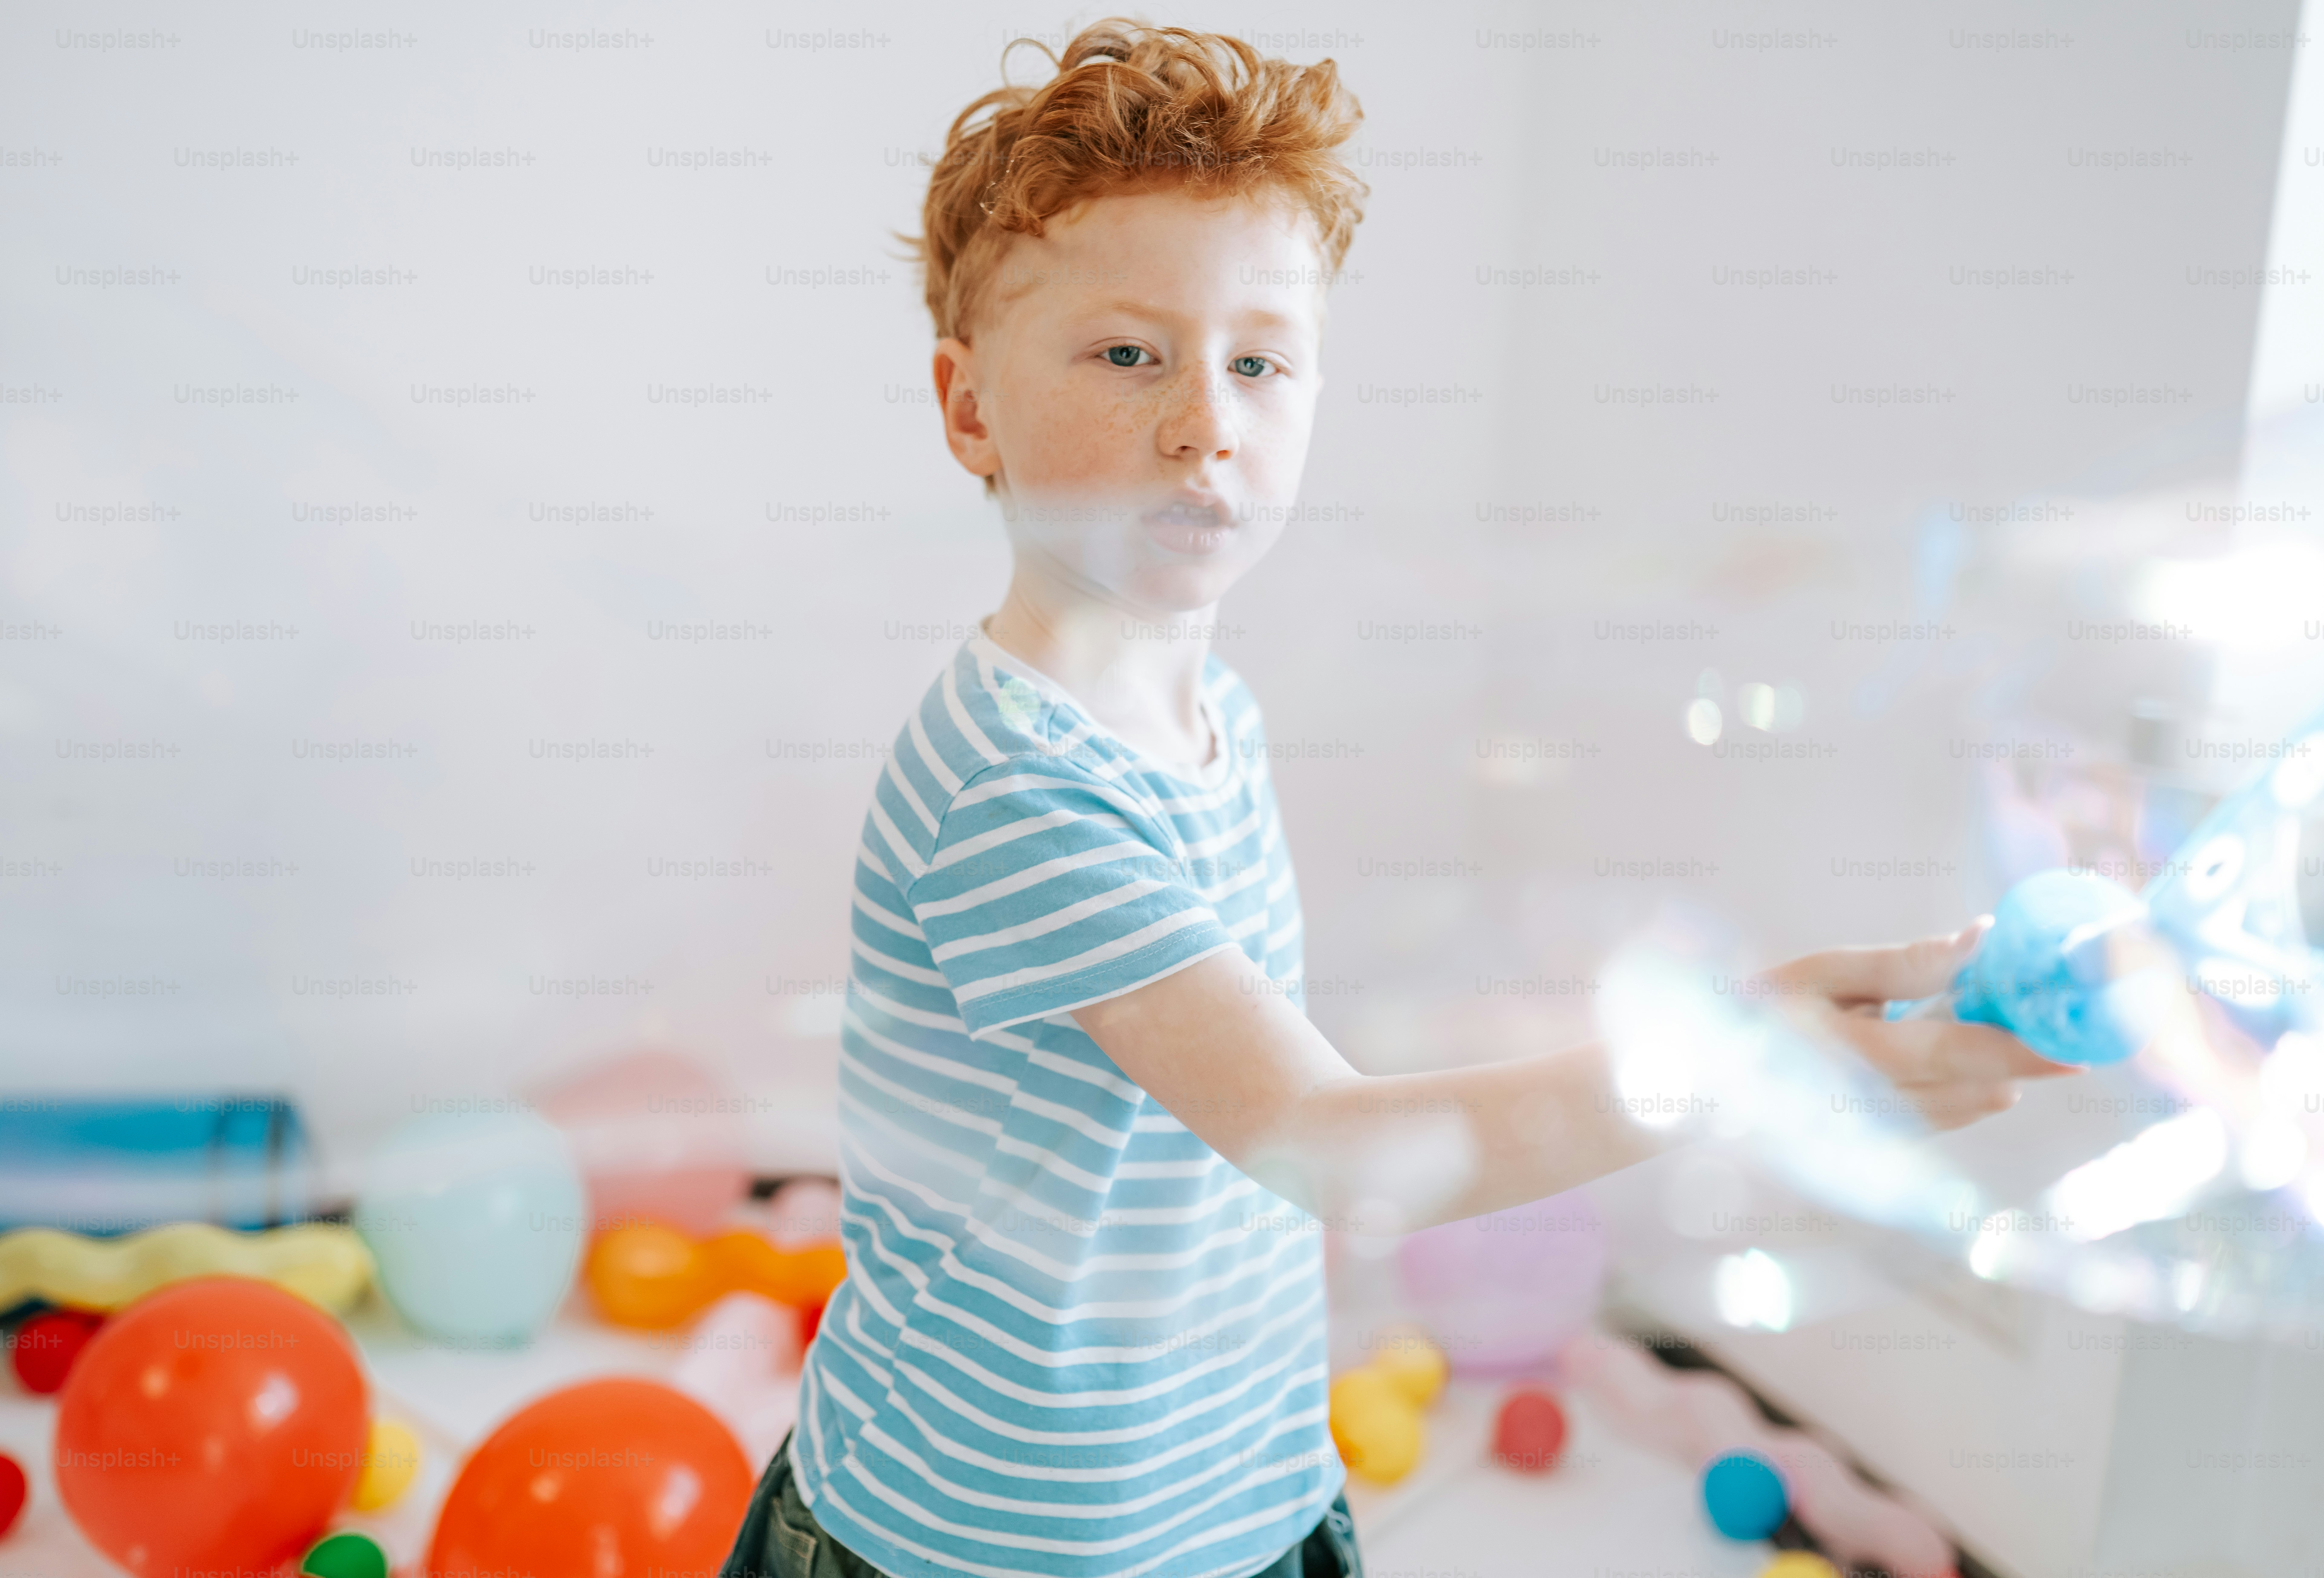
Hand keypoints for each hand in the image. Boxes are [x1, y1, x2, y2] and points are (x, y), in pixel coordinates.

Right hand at [1759, 918, 2084, 1129]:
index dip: (2024, 1048)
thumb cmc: (1756, 1010)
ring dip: (1996, 1078)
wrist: (1699, 1079)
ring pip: (1961, 1108)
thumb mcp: (1819, 972)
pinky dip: (1965, 1096)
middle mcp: (1871, 1101)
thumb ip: (1901, 963)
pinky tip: (1977, 1077)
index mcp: (1857, 1051)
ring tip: (2016, 1050)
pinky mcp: (1868, 1143)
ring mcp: (1870, 1130)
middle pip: (1973, 1086)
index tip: (2076, 1045)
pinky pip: (1935, 1122)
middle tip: (2063, 1038)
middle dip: (2021, 1061)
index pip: (1960, 1050)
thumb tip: (1980, 940)